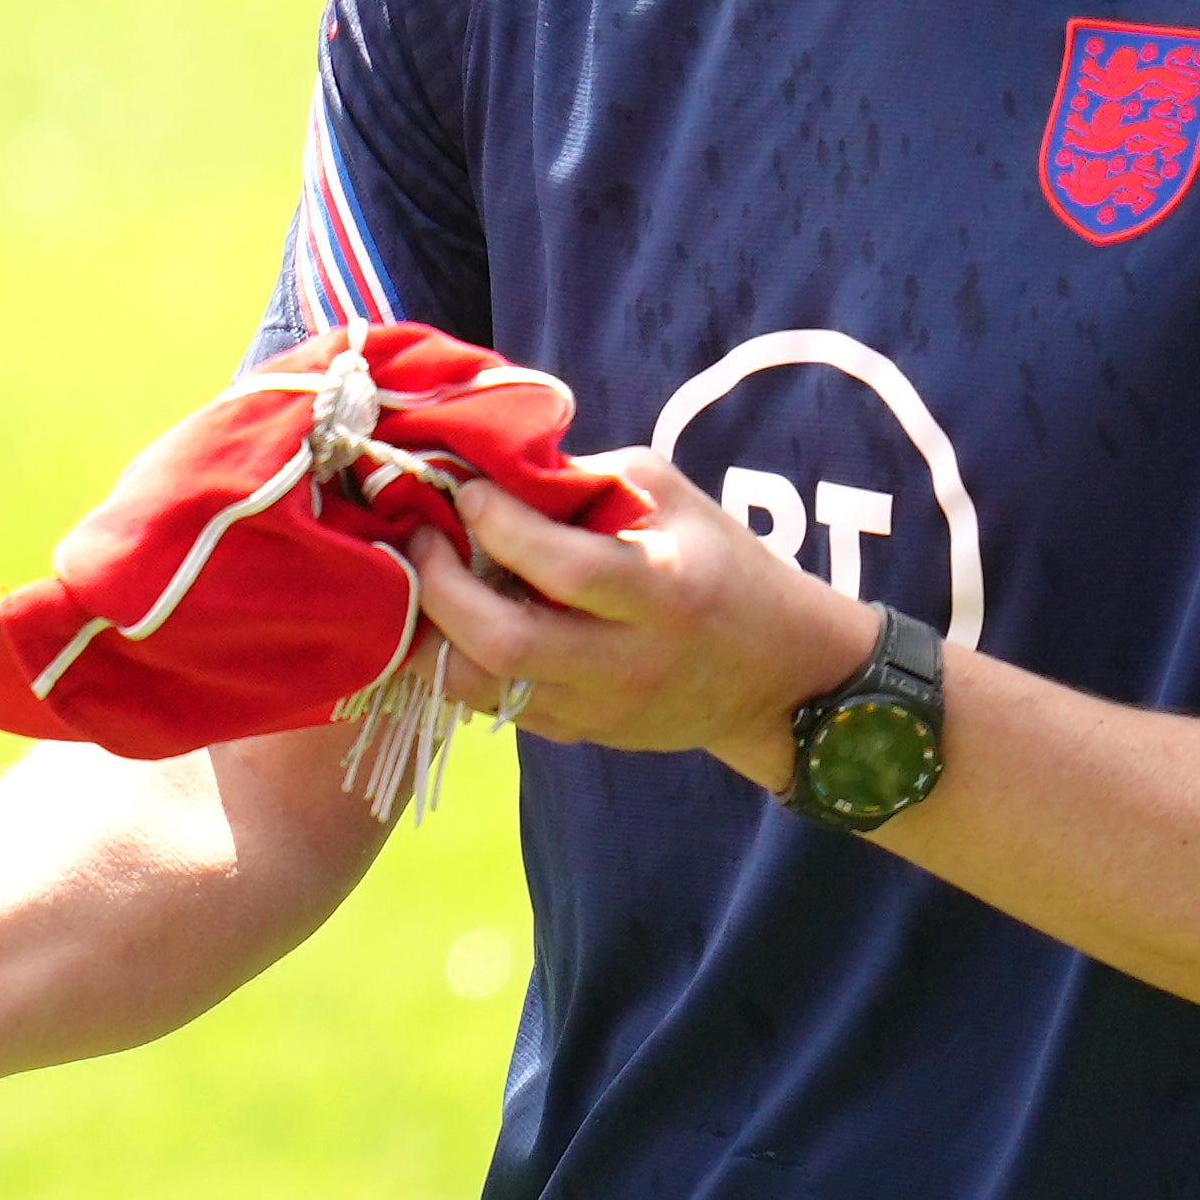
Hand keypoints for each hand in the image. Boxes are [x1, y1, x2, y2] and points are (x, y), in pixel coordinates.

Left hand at [410, 462, 875, 786]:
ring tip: (419, 584)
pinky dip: (454, 663)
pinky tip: (446, 621)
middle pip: (504, 642)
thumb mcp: (672, 499)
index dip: (499, 524)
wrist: (781, 678)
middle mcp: (627, 661)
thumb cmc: (723, 565)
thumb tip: (495, 464)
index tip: (467, 489)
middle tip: (420, 539)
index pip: (563, 567)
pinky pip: (491, 707)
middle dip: (441, 587)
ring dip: (430, 634)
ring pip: (480, 688)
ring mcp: (599, 710)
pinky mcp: (580, 735)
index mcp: (662, 592)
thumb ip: (588, 477)